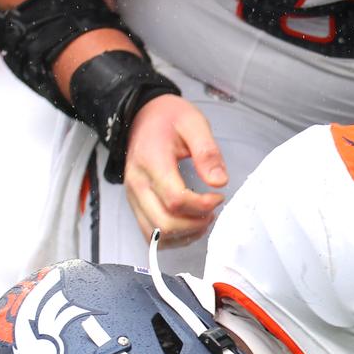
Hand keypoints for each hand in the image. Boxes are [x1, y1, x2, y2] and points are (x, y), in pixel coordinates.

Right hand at [121, 94, 226, 244]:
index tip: (218, 197)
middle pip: (164, 223)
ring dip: (184, 234)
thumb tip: (219, 182)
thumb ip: (208, 152)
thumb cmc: (168, 119)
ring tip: (203, 217)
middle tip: (212, 210)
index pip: (175, 199)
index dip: (202, 205)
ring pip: (156, 234)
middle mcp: (137, 183)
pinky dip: (172, 237)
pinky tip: (189, 223)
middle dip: (195, 224)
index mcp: (151, 161)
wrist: (142, 116)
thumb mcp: (194, 123)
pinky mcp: (135, 204)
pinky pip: (150, 234)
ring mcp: (133, 196)